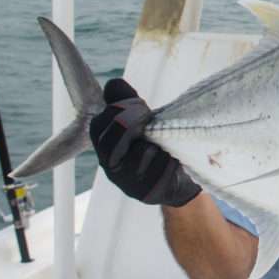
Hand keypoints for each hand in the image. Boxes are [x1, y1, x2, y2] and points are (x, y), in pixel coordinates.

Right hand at [89, 78, 200, 206]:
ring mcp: (127, 183)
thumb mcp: (142, 120)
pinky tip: (173, 159)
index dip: (119, 111)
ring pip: (137, 156)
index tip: (141, 107)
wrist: (180, 179)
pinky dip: (167, 162)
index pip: (98, 126)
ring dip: (153, 145)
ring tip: (163, 144)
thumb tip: (113, 84)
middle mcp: (110, 167)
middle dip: (134, 125)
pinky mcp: (146, 194)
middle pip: (111, 143)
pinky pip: (156, 174)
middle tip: (151, 121)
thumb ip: (126, 101)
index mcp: (105, 146)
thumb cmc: (157, 144)